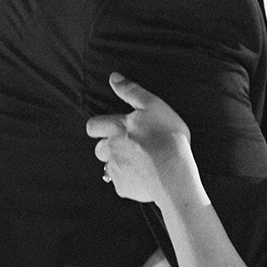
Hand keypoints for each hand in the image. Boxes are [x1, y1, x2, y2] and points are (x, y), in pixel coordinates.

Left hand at [86, 73, 196, 205]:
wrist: (173, 174)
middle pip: (99, 148)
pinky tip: (145, 176)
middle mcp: (111, 149)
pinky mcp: (123, 188)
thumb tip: (114, 78)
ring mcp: (116, 170)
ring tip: (139, 162)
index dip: (99, 127)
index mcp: (117, 128)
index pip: (93, 126)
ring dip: (119, 163)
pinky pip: (121, 184)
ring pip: (109, 166)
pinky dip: (130, 180)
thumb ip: (131, 91)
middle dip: (108, 146)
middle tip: (130, 146)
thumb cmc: (168, 138)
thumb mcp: (154, 105)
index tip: (110, 128)